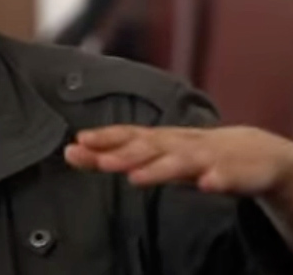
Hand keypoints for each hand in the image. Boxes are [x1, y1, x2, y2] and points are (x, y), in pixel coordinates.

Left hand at [64, 125, 292, 195]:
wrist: (250, 152)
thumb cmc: (189, 153)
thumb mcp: (152, 156)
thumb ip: (114, 155)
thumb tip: (71, 152)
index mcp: (157, 140)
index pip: (125, 136)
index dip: (102, 139)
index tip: (76, 143)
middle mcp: (176, 145)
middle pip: (147, 148)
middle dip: (122, 154)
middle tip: (99, 162)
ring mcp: (204, 157)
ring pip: (179, 163)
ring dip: (158, 168)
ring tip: (137, 177)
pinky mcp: (231, 172)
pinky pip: (223, 177)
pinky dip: (216, 180)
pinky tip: (207, 185)